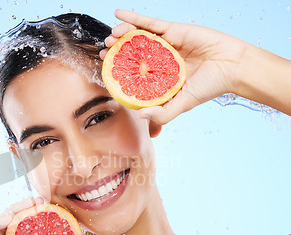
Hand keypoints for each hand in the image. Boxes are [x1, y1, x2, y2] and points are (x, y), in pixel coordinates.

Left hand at [100, 9, 250, 124]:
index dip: (118, 70)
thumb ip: (163, 113)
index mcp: (160, 76)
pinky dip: (133, 18)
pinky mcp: (173, 30)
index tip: (105, 69)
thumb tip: (140, 116)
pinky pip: (150, 23)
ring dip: (122, 34)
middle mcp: (160, 59)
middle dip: (116, 51)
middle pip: (133, 53)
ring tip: (110, 36)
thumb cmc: (210, 86)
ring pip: (138, 37)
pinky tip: (118, 14)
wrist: (233, 67)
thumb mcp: (183, 104)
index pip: (134, 72)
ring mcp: (165, 43)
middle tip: (104, 50)